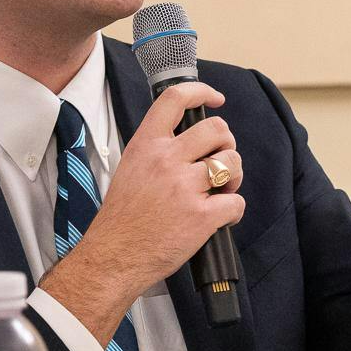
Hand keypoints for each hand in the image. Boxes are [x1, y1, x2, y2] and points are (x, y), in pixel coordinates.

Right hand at [39, 81, 244, 341]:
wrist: (114, 257)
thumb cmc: (122, 219)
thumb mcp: (130, 169)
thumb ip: (157, 151)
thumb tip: (189, 143)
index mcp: (147, 145)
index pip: (175, 99)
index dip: (202, 92)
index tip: (216, 99)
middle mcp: (166, 160)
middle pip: (217, 129)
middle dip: (226, 144)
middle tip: (219, 162)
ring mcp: (185, 187)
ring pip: (232, 162)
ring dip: (233, 176)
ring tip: (219, 190)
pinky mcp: (202, 215)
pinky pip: (236, 202)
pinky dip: (233, 210)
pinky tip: (220, 217)